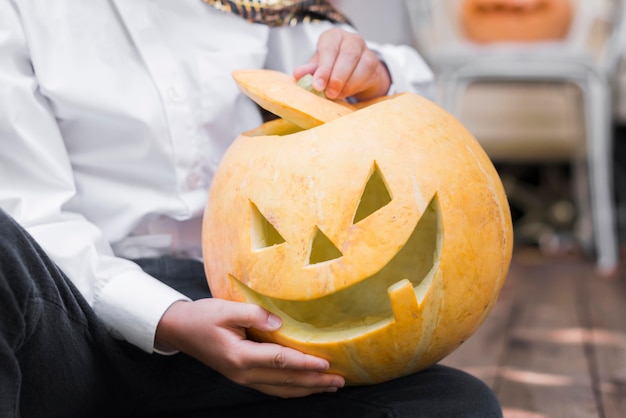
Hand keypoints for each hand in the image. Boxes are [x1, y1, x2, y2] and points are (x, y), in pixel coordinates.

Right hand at [155, 299, 344, 397]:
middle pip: (286, 381)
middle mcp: (243, 373)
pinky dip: (293, 389)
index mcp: (240, 356)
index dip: (306, 364)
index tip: (327, 364)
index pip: (281, 361)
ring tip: (330, 387)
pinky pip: (273, 388)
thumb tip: (279, 322)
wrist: (180, 330)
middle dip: (315, 382)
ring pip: (282, 389)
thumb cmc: (203, 316)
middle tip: (340, 381)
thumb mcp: (226, 309)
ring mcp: (243, 378)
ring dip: (307, 389)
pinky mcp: (243, 377)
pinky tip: (305, 386)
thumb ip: (253, 314)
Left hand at [293, 28, 390, 101]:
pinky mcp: (375, 64)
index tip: (317, 85)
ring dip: (348, 84)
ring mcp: (366, 50)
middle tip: (329, 93)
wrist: (353, 72)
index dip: (324, 68)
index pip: (329, 48)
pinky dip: (356, 86)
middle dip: (337, 77)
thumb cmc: (332, 66)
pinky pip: (368, 75)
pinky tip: (346, 94)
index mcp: (333, 37)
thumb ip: (310, 70)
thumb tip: (297, 74)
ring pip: (362, 65)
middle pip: (348, 55)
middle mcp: (351, 40)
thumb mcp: (318, 67)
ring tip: (336, 95)